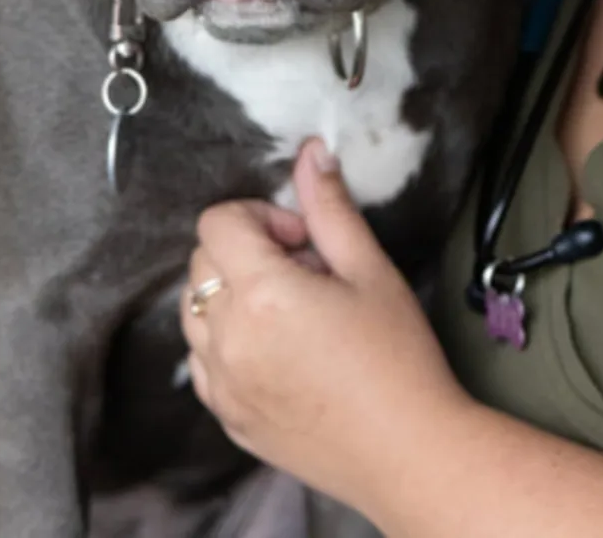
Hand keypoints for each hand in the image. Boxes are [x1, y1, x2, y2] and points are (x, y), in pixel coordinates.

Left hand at [180, 139, 469, 509]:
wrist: (408, 451)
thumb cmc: (398, 357)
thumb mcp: (370, 269)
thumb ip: (330, 207)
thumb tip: (312, 152)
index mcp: (261, 295)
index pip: (218, 222)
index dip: (261, 215)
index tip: (304, 239)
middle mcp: (226, 339)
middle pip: (203, 262)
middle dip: (249, 250)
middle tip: (308, 272)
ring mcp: (220, 385)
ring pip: (195, 310)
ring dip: (233, 294)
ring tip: (294, 311)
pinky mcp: (226, 417)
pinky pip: (202, 360)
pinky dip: (227, 340)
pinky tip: (280, 348)